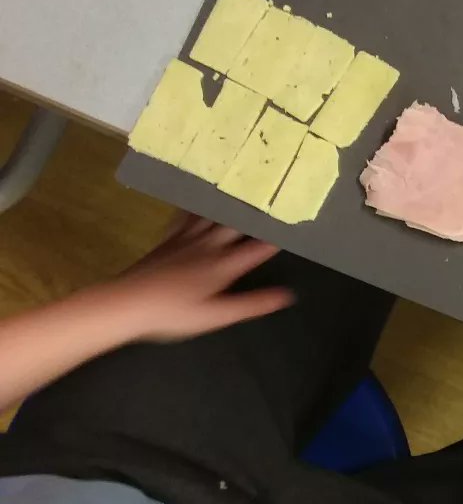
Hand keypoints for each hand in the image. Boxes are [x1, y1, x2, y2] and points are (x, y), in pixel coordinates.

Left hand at [99, 215, 293, 342]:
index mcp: (223, 265)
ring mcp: (186, 240)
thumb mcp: (218, 315)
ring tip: (242, 189)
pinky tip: (197, 199)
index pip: (257, 248)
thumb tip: (287, 295)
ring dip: (228, 203)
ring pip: (212, 216)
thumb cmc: (174, 313)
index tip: (294, 225)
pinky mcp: (168, 240)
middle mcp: (208, 247)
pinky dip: (195, 206)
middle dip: (255, 213)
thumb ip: (253, 304)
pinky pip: (186, 216)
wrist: (126, 303)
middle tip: (271, 199)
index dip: (276, 237)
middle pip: (235, 224)